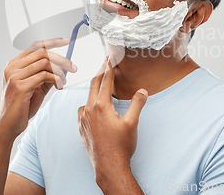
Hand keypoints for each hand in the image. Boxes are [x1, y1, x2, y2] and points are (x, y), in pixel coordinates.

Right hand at [0, 38, 77, 140]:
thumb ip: (47, 74)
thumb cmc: (22, 106)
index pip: (35, 46)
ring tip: (64, 81)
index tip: (66, 41)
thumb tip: (64, 65)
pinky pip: (44, 76)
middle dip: (61, 59)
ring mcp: (14, 76)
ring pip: (44, 63)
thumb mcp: (37, 86)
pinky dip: (56, 79)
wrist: (9, 125)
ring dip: (60, 71)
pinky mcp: (20, 86)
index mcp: (14, 64)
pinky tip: (60, 85)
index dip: (52, 42)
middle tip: (73, 67)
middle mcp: (12, 67)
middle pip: (42, 53)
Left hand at [77, 57, 147, 180]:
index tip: (110, 57)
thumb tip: (143, 90)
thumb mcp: (132, 123)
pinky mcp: (81, 127)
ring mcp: (83, 119)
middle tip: (106, 62)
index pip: (106, 81)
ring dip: (95, 88)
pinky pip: (83, 109)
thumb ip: (137, 103)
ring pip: (88, 97)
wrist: (109, 166)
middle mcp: (89, 109)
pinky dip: (89, 102)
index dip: (109, 67)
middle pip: (94, 84)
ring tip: (102, 83)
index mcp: (101, 105)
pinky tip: (94, 105)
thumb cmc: (121, 146)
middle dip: (101, 72)